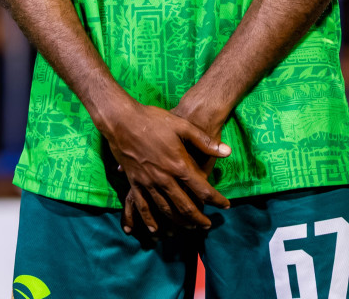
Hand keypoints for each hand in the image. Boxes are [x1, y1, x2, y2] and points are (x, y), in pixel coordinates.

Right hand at [99, 97, 230, 233]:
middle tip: (208, 225)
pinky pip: (142, 205)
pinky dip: (149, 219)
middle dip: (199, 219)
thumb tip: (227, 152)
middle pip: (186, 206)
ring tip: (189, 227)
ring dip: (180, 222)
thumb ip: (204, 141)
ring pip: (166, 209)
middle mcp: (164, 178)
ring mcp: (148, 182)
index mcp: (178, 165)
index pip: (203, 190)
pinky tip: (155, 229)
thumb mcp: (181, 125)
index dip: (217, 200)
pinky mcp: (134, 181)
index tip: (226, 205)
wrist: (120, 119)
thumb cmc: (151, 120)